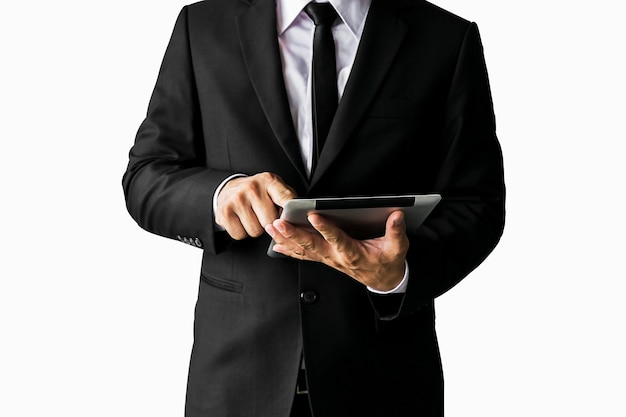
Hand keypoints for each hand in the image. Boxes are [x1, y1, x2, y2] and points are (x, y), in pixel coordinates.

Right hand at [216, 172, 296, 239]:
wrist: (228, 189)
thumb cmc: (257, 192)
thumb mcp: (274, 189)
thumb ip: (287, 200)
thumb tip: (297, 219)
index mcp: (269, 180)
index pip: (286, 200)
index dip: (290, 214)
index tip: (292, 220)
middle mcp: (252, 187)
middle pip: (270, 221)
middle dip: (269, 224)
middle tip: (263, 215)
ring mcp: (237, 199)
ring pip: (255, 231)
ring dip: (255, 229)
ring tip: (251, 216)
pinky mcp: (224, 212)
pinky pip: (240, 235)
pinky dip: (241, 232)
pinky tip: (241, 220)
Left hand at [265, 211, 408, 291]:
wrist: (383, 280)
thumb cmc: (388, 262)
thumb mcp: (397, 248)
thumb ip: (396, 231)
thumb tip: (397, 215)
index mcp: (353, 252)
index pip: (337, 239)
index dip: (325, 228)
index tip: (313, 216)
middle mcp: (336, 257)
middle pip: (311, 245)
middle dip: (293, 233)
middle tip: (279, 222)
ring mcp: (328, 259)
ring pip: (303, 249)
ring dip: (285, 239)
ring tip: (271, 228)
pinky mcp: (325, 259)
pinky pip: (303, 255)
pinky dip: (289, 249)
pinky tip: (276, 243)